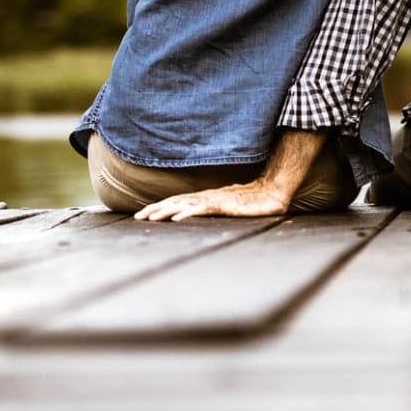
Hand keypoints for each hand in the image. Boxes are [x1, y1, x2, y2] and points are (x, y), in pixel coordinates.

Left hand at [134, 180, 286, 220]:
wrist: (273, 192)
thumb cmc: (253, 203)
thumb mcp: (230, 209)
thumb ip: (217, 212)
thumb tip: (201, 217)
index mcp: (206, 198)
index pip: (178, 201)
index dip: (160, 207)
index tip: (143, 215)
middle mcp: (208, 197)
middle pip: (176, 201)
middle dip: (156, 209)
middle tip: (138, 217)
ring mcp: (216, 199)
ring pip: (185, 204)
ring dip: (166, 210)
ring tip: (150, 218)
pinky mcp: (225, 204)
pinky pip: (203, 208)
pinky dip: (188, 212)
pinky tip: (177, 217)